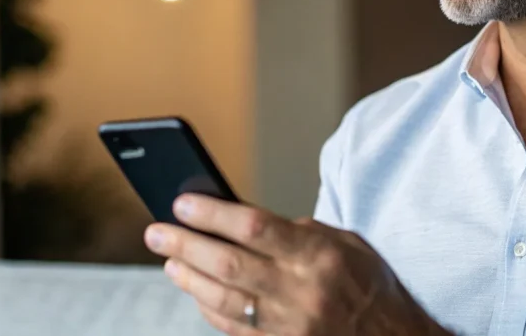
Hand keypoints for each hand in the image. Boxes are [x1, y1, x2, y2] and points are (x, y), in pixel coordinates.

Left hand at [144, 195, 448, 335]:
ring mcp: (289, 326)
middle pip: (229, 264)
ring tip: (169, 259)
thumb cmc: (369, 284)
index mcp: (321, 256)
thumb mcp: (346, 244)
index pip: (255, 228)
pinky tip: (194, 291)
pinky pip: (232, 329)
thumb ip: (299, 233)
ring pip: (222, 299)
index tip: (183, 202)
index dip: (214, 213)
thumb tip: (243, 221)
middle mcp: (302, 292)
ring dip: (188, 278)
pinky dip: (208, 308)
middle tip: (156, 231)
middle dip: (186, 245)